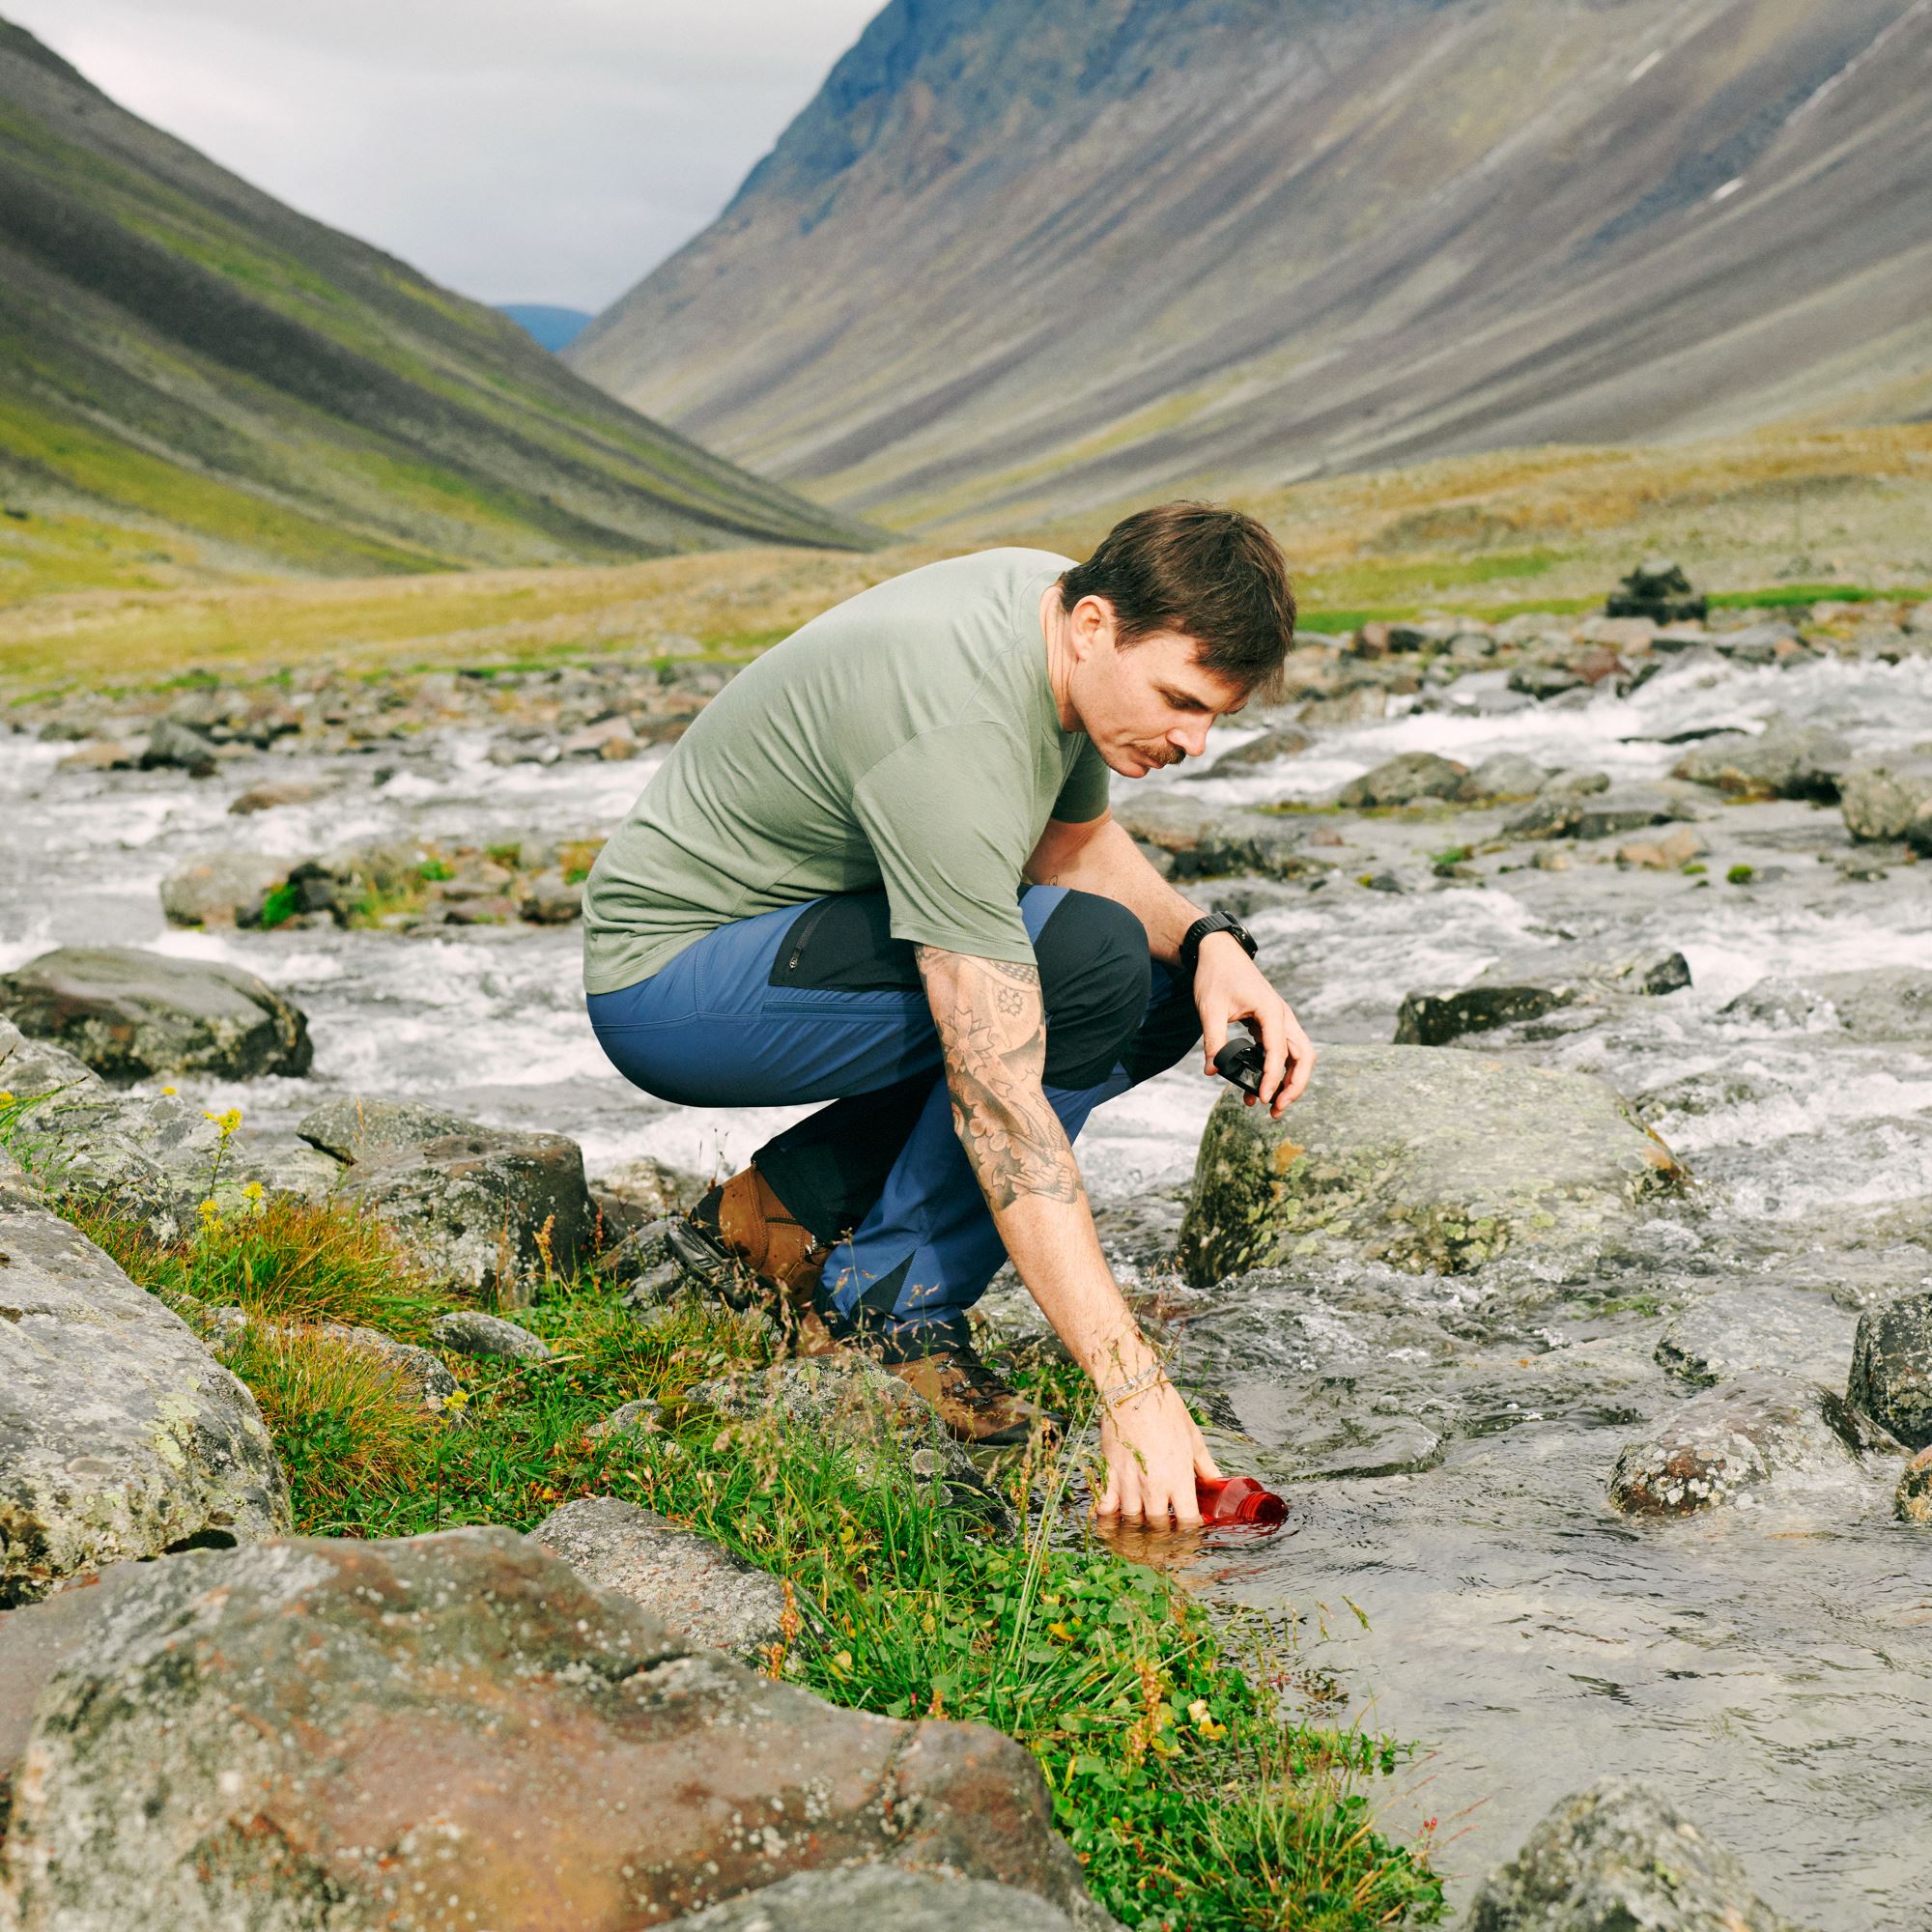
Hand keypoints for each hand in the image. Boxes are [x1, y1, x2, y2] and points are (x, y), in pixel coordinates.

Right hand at [1095, 1375, 1221, 1525]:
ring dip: (1138, 1528)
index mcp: (1179, 1477)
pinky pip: (1105, 1506)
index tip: (1191, 1529)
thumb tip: (1216, 1483)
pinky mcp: (1109, 1473)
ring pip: (1132, 1521)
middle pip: (1158, 1527)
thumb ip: (1205, 1466)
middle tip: (1166, 1533)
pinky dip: (1108, 1516)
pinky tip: (1115, 1516)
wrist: (1133, 1390)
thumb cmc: (1166, 1410)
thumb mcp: (1193, 1438)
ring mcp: (1129, 1481)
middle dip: (1165, 1535)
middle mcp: (1154, 1485)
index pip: (1188, 1522)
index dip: (1191, 1531)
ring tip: (1143, 1529)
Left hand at [1194, 933, 1314, 1117]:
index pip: (1279, 1051)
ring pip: (1298, 1055)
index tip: (1262, 1098)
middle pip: (1303, 1056)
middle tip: (1276, 1108)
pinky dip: (1278, 1070)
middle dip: (1295, 1085)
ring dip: (1290, 1081)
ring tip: (1272, 1105)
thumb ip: (1213, 1041)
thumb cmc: (1216, 975)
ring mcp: (1279, 1020)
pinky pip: (1283, 1051)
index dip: (1272, 1077)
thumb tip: (1213, 1071)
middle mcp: (1282, 1016)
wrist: (1218, 952)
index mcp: (1271, 1010)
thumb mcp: (1210, 1009)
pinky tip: (1261, 1087)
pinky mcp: (1271, 1023)